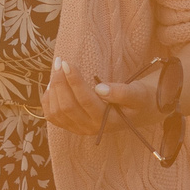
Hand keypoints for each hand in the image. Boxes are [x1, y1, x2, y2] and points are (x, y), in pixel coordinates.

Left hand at [44, 57, 161, 138]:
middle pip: (66, 106)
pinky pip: (53, 116)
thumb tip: (100, 88)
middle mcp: (91, 128)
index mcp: (107, 121)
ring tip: (57, 70)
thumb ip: (122, 92)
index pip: (84, 100)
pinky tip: (53, 85)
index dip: (73, 81)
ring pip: (57, 112)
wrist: (140, 111)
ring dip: (53, 89)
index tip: (66, 63)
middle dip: (60, 82)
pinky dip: (48, 100)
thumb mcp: (138, 93)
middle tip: (60, 61)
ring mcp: (80, 129)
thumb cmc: (140, 99)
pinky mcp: (73, 126)